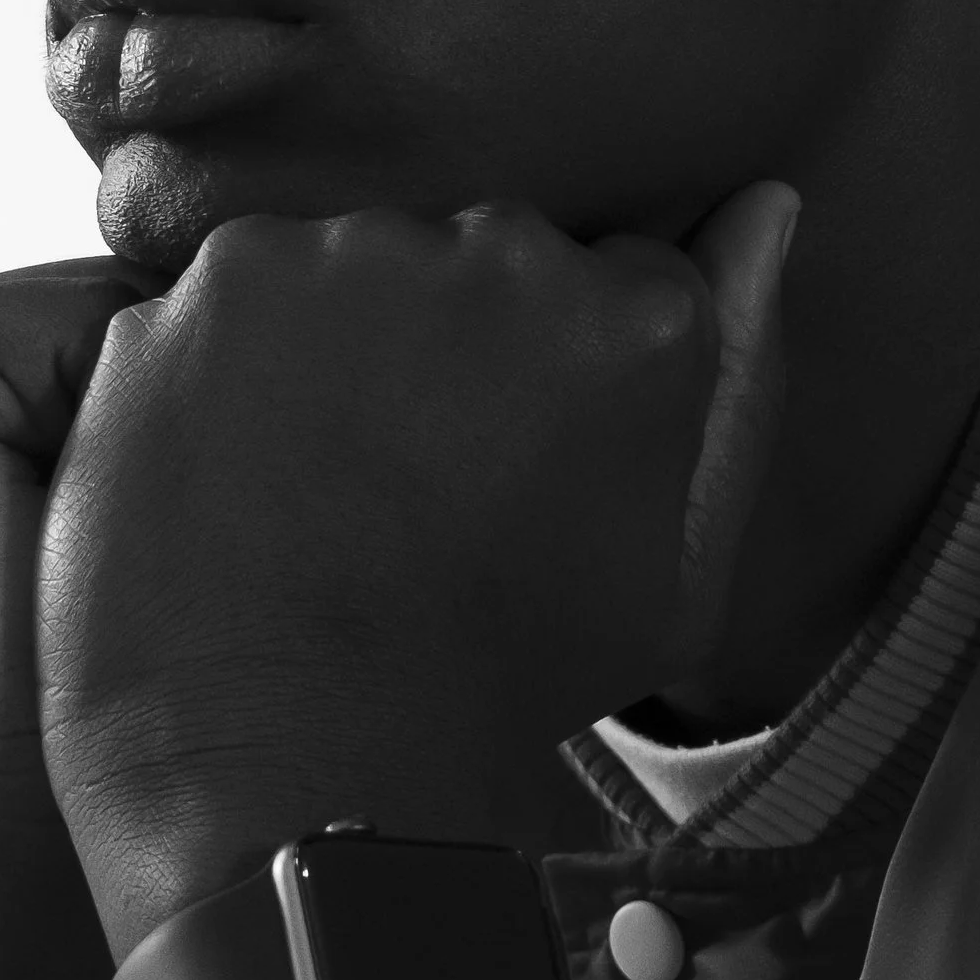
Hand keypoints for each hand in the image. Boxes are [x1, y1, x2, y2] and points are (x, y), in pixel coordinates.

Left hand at [36, 184, 794, 960]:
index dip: (550, 373)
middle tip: (405, 491)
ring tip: (313, 492)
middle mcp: (500, 254)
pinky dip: (224, 369)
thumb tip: (766, 204)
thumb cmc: (507, 686)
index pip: (607, 274)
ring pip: (346, 263)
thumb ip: (738, 373)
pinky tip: (234, 477)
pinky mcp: (212, 285)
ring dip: (331, 345)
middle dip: (443, 345)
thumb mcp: (676, 563)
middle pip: (472, 257)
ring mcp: (347, 259)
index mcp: (638, 318)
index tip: (511, 463)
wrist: (304, 776)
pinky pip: (226, 295)